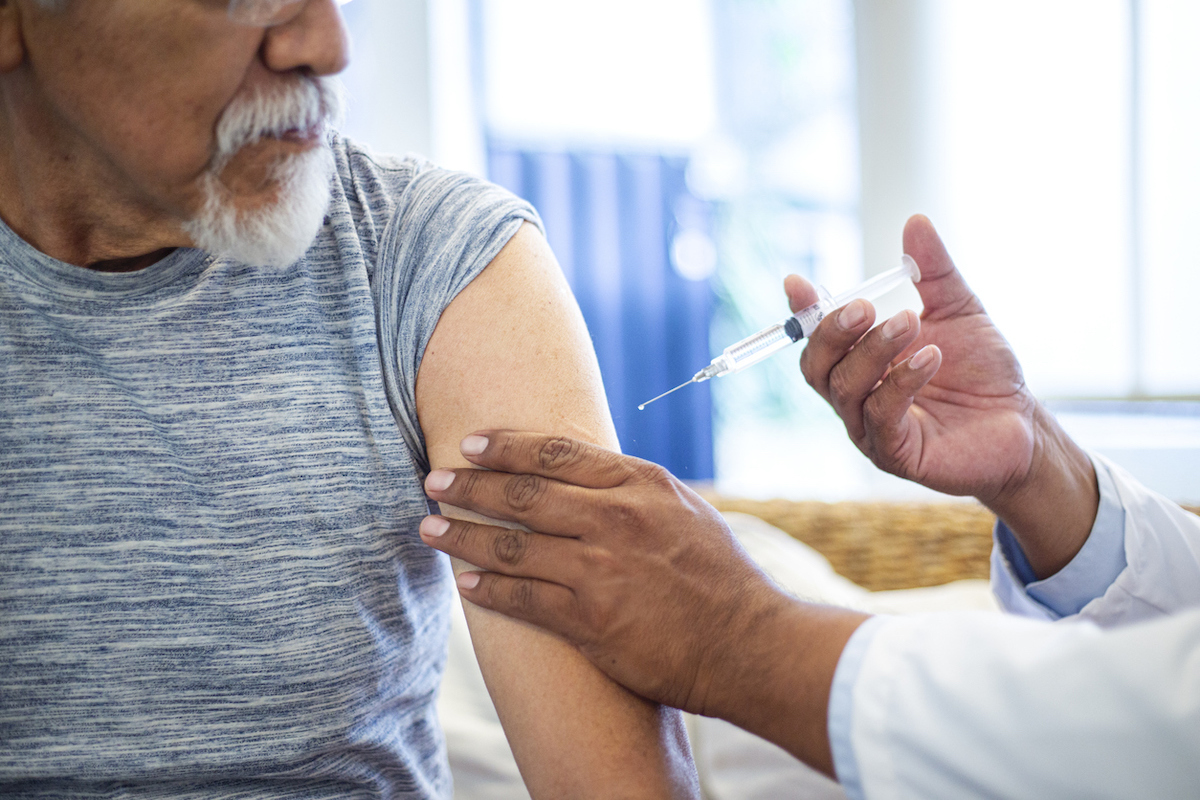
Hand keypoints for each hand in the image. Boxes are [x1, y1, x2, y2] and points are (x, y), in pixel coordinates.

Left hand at [421, 430, 864, 775]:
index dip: (504, 445)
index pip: (554, 453)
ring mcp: (601, 569)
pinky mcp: (592, 620)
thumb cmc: (719, 575)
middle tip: (434, 482)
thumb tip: (583, 471)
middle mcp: (616, 519)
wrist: (749, 642)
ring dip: (463, 537)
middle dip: (470, 486)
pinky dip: (488, 591)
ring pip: (512, 547)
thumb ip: (631, 489)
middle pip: (522, 494)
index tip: (470, 443)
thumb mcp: (682, 509)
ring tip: (430, 529)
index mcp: (639, 484)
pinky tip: (466, 584)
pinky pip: (523, 599)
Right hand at [792, 215, 1096, 575]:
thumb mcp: (959, 310)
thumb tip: (916, 221)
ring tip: (910, 323)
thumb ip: (933, 272)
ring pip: (845, 388)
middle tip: (866, 306)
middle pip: (817, 365)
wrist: (1021, 424)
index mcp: (860, 362)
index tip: (798, 283)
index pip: (817, 337)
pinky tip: (931, 357)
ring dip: (873, 350)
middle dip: (834, 331)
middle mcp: (856, 396)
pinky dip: (900, 383)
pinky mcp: (895, 454)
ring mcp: (870, 428)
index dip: (803, 311)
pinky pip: (880, 417)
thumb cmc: (983, 372)